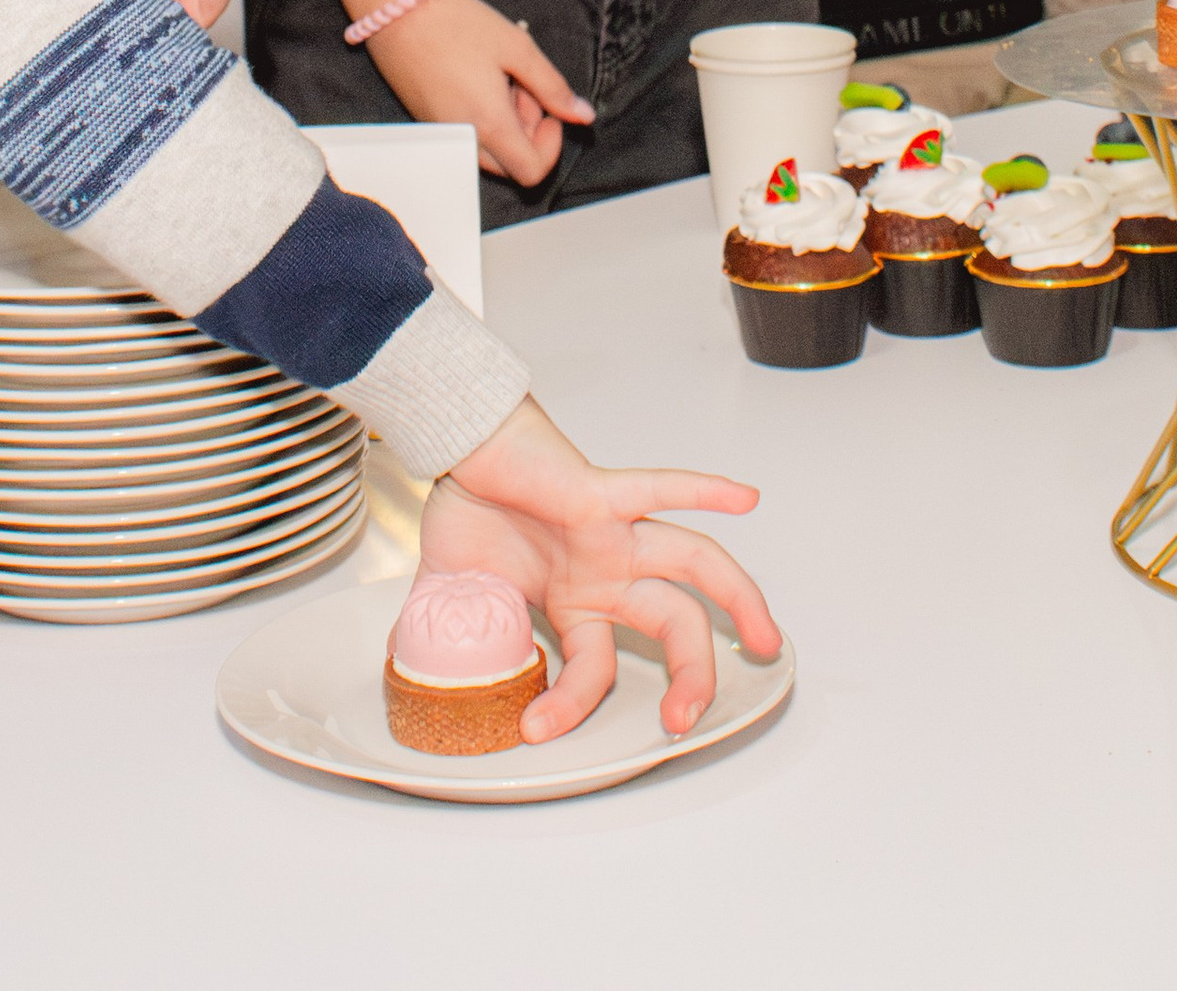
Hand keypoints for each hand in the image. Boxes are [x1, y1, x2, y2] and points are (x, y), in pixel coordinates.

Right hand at [365, 0, 590, 186]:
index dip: (552, 145)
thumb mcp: (517, 48)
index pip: (533, 172)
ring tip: (499, 76)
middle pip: (511, 164)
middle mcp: (464, 139)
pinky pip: (466, 136)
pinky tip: (478, 76)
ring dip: (506, 123)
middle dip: (528, 130)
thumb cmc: (456, 24)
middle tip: (522, 84)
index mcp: (490, 125)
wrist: (397, 10)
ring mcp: (443, 133)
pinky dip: (482, 117)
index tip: (549, 108)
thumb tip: (584, 116)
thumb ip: (554, 88)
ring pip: (489, 152)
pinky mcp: (428, 123)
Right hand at [422, 400, 779, 741]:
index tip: (536, 730)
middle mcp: (609, 571)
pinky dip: (703, 490)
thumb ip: (452, 640)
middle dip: (696, 673)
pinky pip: (659, 489)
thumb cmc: (471, 507)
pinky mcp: (603, 494)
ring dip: (736, 598)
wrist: (463, 447)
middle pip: (674, 625)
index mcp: (581, 602)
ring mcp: (613, 533)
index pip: (596, 667)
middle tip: (691, 717)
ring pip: (693, 563)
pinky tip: (745, 497)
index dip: (570, 705)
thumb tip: (410, 682)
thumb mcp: (456, 596)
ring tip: (766, 636)